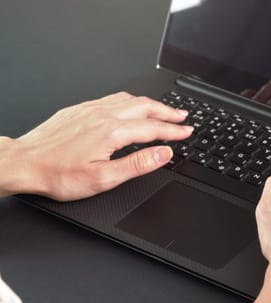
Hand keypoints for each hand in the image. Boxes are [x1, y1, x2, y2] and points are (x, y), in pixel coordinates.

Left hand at [0, 92, 191, 200]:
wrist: (23, 162)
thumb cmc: (58, 174)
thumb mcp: (103, 178)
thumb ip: (138, 164)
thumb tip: (164, 153)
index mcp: (112, 132)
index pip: (153, 128)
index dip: (174, 130)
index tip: (187, 131)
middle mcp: (103, 115)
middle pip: (145, 108)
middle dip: (168, 112)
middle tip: (183, 116)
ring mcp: (90, 109)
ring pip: (129, 100)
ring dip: (151, 104)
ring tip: (164, 110)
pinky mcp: (79, 109)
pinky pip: (112, 98)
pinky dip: (131, 101)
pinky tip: (131, 105)